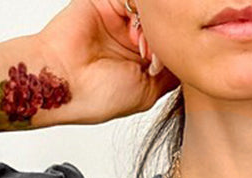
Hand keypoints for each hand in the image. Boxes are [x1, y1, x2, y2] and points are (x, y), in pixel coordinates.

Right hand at [37, 0, 178, 125]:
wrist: (63, 82)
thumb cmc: (98, 95)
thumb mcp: (147, 91)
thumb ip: (169, 74)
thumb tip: (187, 61)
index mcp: (139, 59)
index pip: (169, 45)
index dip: (174, 53)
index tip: (161, 69)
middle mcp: (130, 37)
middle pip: (162, 26)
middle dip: (163, 40)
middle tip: (151, 58)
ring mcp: (119, 17)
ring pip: (151, 12)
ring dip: (151, 28)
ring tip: (140, 47)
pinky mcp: (106, 0)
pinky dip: (141, 12)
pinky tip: (134, 32)